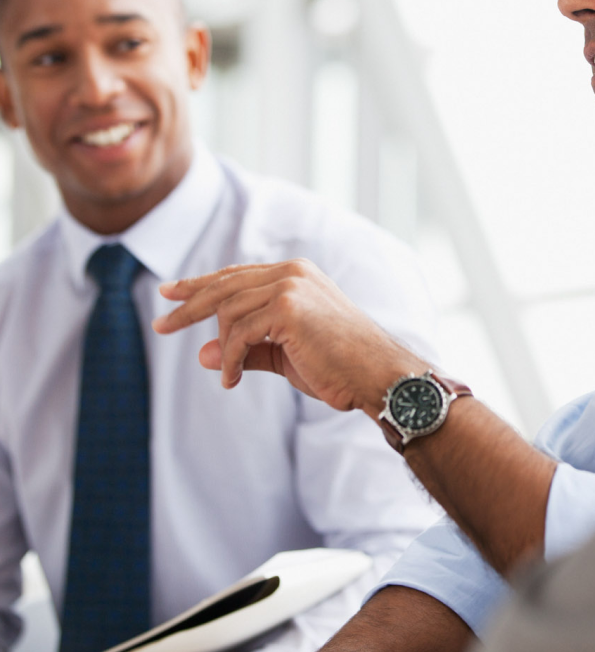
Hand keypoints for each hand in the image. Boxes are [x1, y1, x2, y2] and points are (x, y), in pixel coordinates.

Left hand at [153, 259, 426, 416]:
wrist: (376, 374)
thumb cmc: (339, 366)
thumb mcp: (285, 355)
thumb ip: (247, 349)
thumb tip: (199, 353)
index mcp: (296, 275)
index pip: (236, 274)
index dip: (201, 284)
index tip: (171, 293)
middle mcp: (292, 272)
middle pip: (224, 285)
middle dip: (188, 306)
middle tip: (160, 325)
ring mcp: (290, 286)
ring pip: (228, 312)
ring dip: (222, 349)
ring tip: (229, 375)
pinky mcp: (287, 307)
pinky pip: (238, 334)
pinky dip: (228, 360)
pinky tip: (231, 379)